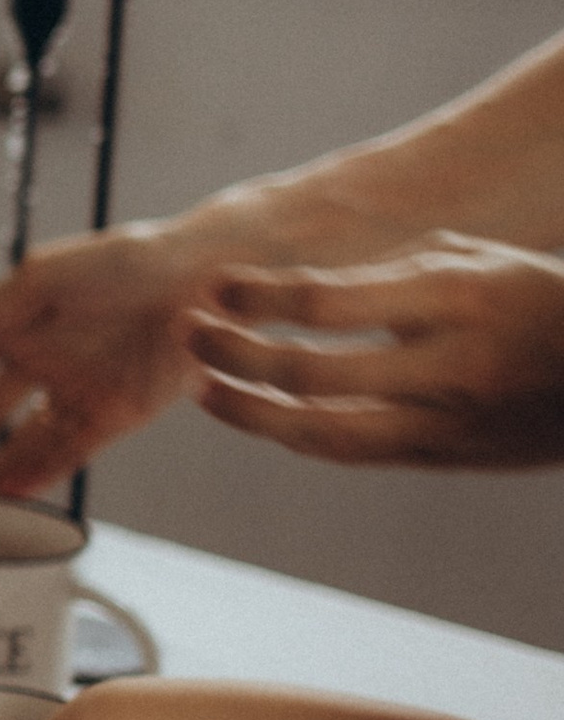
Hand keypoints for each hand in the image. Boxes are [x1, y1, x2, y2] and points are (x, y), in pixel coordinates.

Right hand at [0, 224, 203, 494]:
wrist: (202, 277)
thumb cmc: (120, 262)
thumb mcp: (41, 280)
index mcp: (18, 326)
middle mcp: (43, 363)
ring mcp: (78, 392)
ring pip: (22, 444)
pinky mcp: (116, 416)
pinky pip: (68, 453)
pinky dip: (38, 474)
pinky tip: (11, 494)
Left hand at [183, 238, 563, 468]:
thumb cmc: (532, 297)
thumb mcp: (471, 258)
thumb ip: (383, 273)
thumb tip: (286, 290)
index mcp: (457, 297)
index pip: (330, 303)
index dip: (260, 296)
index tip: (214, 284)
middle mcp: (450, 366)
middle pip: (313, 375)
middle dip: (237, 354)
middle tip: (190, 332)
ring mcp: (449, 423)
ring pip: (325, 434)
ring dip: (250, 413)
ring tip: (202, 386)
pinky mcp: (447, 460)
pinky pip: (353, 453)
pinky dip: (295, 434)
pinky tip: (256, 413)